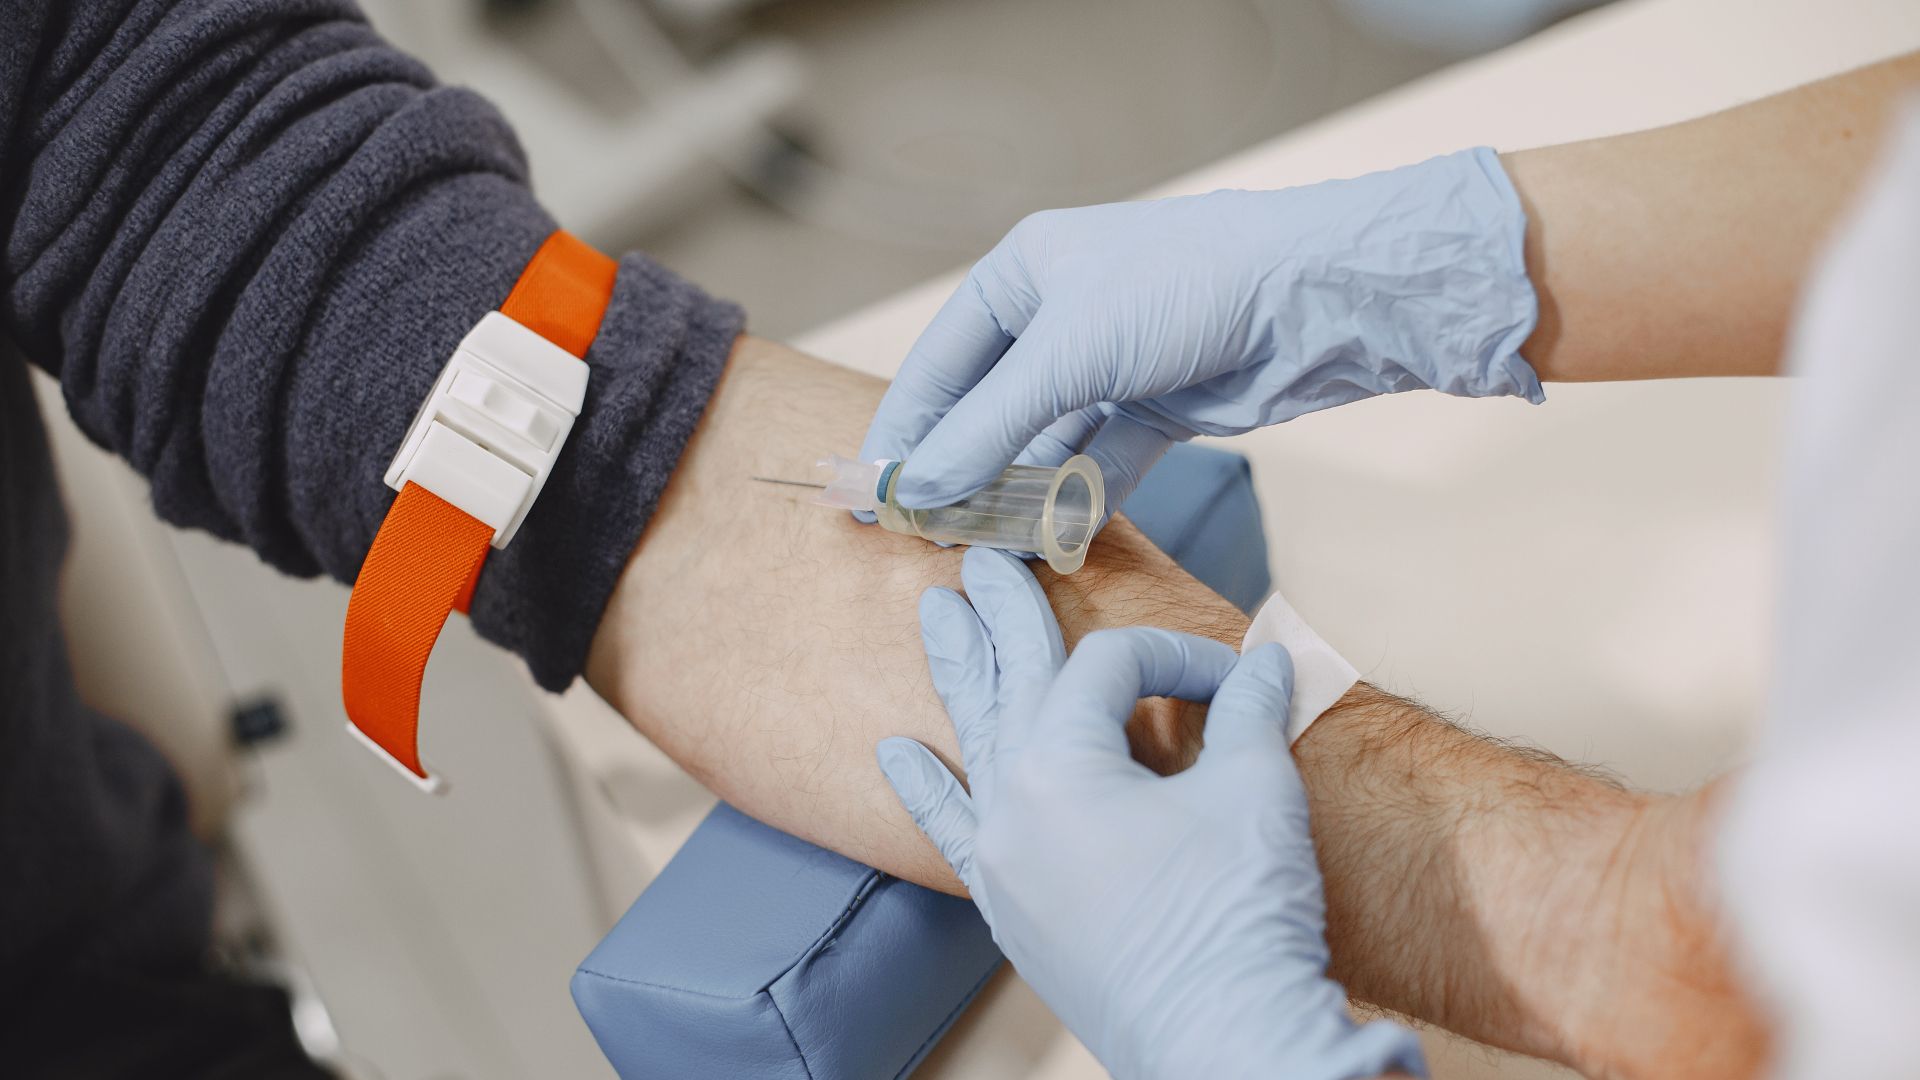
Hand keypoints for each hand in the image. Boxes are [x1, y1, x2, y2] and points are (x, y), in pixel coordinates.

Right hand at [859, 147, 1539, 512]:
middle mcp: (1061, 316)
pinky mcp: (1161, 408)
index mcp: (1023, 274)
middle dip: (957, 472)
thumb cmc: (1184, 288)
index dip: (902, 430)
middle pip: (988, 409)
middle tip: (918, 536)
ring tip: (976, 550)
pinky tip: (1048, 541)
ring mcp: (1113, 365)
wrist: (1314, 297)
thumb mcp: (1067, 354)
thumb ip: (988, 429)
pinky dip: (1076, 501)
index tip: (868, 493)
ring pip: (1044, 443)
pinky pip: (1099, 464)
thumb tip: (916, 491)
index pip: (939, 364)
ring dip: (1014, 495)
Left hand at [875, 548, 1424, 1079]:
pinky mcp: (1011, 909)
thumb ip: (1251, 711)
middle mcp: (1013, 806)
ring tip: (933, 614)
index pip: (1110, 669)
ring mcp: (1003, 862)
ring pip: (972, 744)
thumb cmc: (1242, 919)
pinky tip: (892, 753)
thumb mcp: (1257, 794)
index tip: (1236, 681)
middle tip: (982, 557)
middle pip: (1012, 681)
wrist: (1226, 1048)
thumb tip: (1269, 658)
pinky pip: (952, 835)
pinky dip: (925, 790)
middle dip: (1005, 615)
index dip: (1176, 657)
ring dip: (959, 675)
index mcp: (1062, 766)